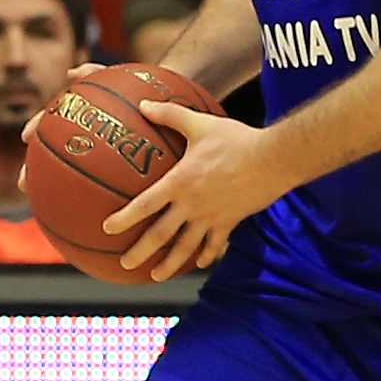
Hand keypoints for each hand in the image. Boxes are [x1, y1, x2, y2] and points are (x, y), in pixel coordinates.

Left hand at [99, 97, 287, 277]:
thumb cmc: (236, 139)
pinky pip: (215, 245)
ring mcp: (211, 218)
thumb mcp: (200, 123)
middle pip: (161, 235)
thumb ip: (170, 115)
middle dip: (140, 252)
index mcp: (180, 182)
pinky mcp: (230, 223)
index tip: (107, 229)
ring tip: (155, 276)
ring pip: (186, 248)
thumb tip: (144, 105)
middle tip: (125, 264)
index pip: (145, 204)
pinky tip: (199, 263)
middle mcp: (192, 205)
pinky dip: (205, 256)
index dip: (125, 218)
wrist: (272, 159)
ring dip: (169, 264)